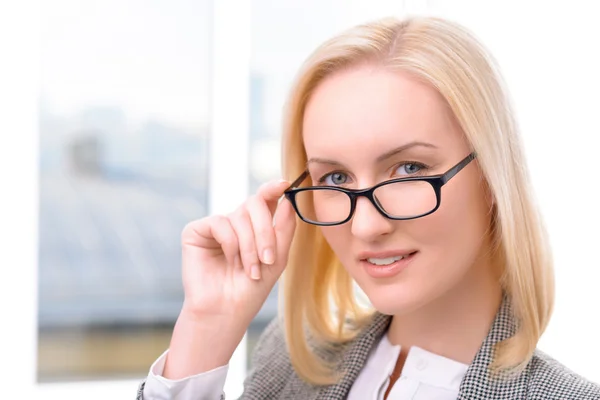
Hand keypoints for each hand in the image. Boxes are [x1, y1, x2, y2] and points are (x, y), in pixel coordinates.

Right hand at [179, 179, 295, 330]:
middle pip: (255, 204)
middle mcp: (235, 222)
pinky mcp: (196, 231)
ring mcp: (216, 225)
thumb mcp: (276, 258)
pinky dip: (230, 244)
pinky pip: (220, 223)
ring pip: (239, 216)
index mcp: (255, 226)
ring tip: (249, 270)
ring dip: (249, 246)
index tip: (284, 184)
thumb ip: (283, 228)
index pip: (265, 199)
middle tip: (268, 259)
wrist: (226, 310)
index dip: (273, 188)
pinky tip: (229, 261)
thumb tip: (287, 200)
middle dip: (265, 231)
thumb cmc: (251, 289)